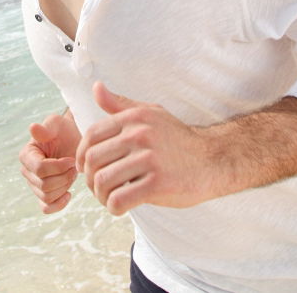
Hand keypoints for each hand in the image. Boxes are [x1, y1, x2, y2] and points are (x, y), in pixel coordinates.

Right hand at [19, 111, 80, 213]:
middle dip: (64, 177)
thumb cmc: (65, 131)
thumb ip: (47, 127)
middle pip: (44, 185)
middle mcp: (27, 171)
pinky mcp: (44, 194)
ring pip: (47, 196)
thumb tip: (33, 128)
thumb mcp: (58, 124)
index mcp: (27, 154)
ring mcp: (34, 184)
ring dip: (64, 186)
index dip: (59, 167)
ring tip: (72, 173)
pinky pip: (46, 208)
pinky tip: (69, 194)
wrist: (74, 141)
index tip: (71, 159)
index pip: (40, 169)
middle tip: (74, 166)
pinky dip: (58, 204)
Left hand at [76, 82, 217, 215]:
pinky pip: (119, 199)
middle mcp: (139, 135)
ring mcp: (149, 160)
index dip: (81, 155)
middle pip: (93, 160)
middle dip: (90, 179)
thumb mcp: (151, 114)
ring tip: (109, 199)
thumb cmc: (178, 139)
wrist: (214, 160)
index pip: (91, 136)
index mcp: (134, 118)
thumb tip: (96, 87)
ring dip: (100, 196)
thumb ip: (120, 105)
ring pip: (103, 182)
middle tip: (98, 188)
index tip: (85, 169)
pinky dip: (113, 208)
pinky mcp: (158, 184)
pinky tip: (120, 208)